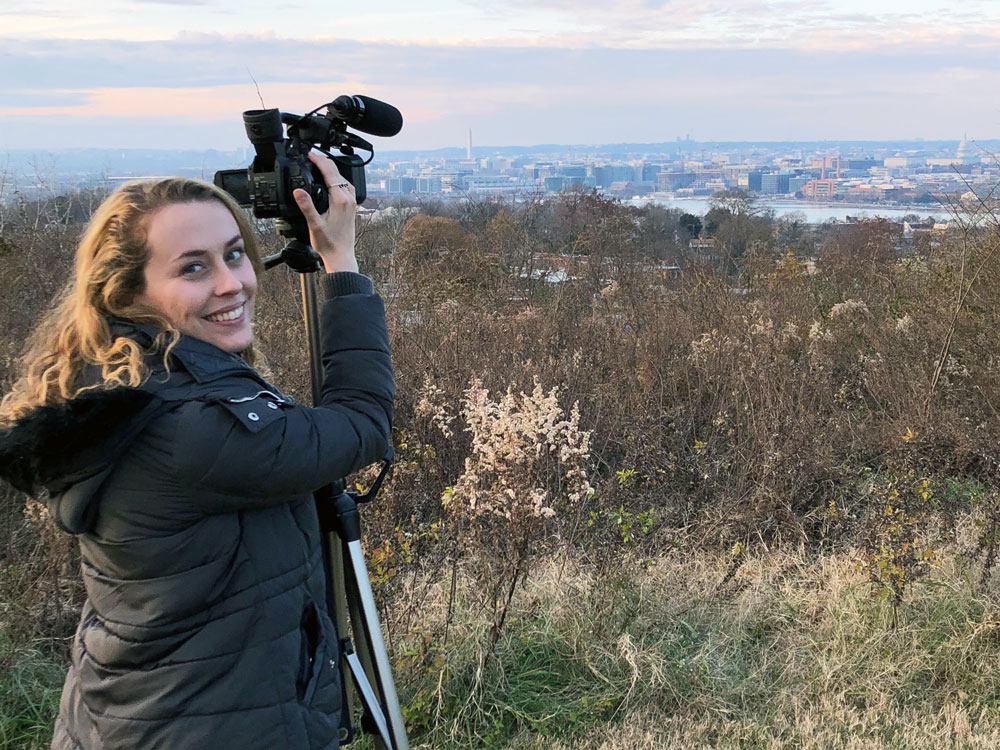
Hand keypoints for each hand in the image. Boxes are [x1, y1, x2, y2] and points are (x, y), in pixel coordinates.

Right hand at [293, 151, 358, 273]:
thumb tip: (298, 190)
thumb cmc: (329, 243)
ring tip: (317, 164)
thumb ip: (306, 205)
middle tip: (310, 156)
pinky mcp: (351, 206)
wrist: (341, 256)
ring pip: (341, 177)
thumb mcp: (314, 224)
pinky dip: (335, 178)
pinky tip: (328, 180)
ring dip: (329, 169)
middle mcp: (349, 198)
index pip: (330, 171)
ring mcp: (351, 201)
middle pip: (337, 171)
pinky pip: (344, 185)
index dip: (318, 160)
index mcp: (341, 199)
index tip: (309, 154)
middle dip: (323, 162)